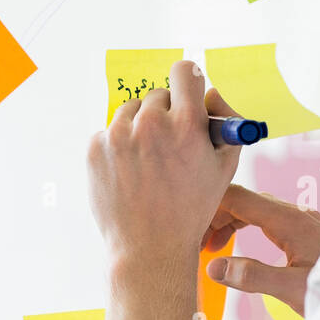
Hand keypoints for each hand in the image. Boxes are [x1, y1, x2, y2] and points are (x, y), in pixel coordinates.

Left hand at [87, 60, 242, 276]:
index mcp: (186, 125)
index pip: (185, 72)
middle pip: (158, 95)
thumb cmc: (191, 210)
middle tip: (170, 145)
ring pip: (132, 112)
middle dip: (166, 114)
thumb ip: (224, 125)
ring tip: (149, 163)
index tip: (187, 91)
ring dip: (141, 128)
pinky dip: (120, 146)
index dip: (189, 81)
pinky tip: (131, 173)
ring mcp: (118, 135)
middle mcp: (151, 124)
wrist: (149, 248)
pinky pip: (110, 132)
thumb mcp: (223, 168)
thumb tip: (211, 93)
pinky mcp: (94, 148)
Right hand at [202, 183, 319, 316]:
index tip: (189, 229)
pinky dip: (247, 228)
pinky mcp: (307, 232)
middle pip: (244, 201)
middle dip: (216, 218)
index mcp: (289, 220)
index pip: (238, 198)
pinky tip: (239, 246)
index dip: (209, 208)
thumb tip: (213, 267)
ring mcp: (302, 221)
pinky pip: (269, 220)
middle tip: (195, 245)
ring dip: (230, 224)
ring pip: (256, 210)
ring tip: (211, 249)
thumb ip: (253, 277)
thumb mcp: (293, 289)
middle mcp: (295, 214)